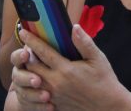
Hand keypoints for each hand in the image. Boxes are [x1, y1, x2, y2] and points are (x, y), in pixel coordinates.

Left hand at [11, 26, 126, 110]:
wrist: (106, 106)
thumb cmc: (104, 80)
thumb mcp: (97, 58)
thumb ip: (84, 43)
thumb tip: (75, 27)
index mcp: (66, 70)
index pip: (43, 52)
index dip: (32, 41)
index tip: (24, 32)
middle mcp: (55, 83)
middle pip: (31, 66)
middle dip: (26, 55)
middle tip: (27, 46)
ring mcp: (53, 95)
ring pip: (31, 80)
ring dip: (29, 69)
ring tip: (31, 60)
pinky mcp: (53, 104)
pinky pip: (36, 92)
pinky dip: (34, 83)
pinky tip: (39, 77)